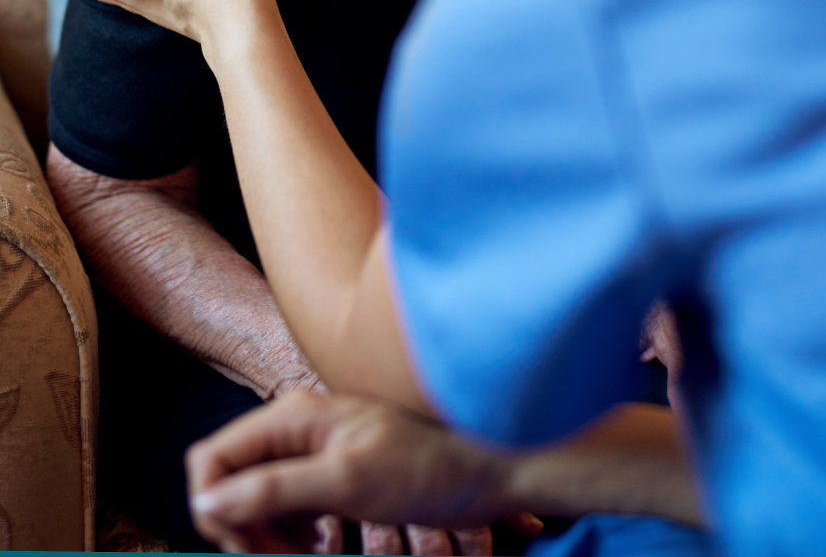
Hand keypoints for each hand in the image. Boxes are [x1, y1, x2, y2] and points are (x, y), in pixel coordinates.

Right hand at [186, 390, 538, 554]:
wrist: (485, 468)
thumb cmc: (425, 466)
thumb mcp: (347, 482)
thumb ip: (273, 490)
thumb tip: (206, 500)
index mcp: (292, 416)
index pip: (211, 458)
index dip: (215, 508)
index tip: (248, 547)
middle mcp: (295, 427)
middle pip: (230, 484)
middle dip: (246, 529)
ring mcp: (313, 449)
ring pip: (255, 500)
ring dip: (271, 536)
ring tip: (312, 551)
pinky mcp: (331, 472)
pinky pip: (286, 508)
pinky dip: (295, 534)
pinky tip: (325, 543)